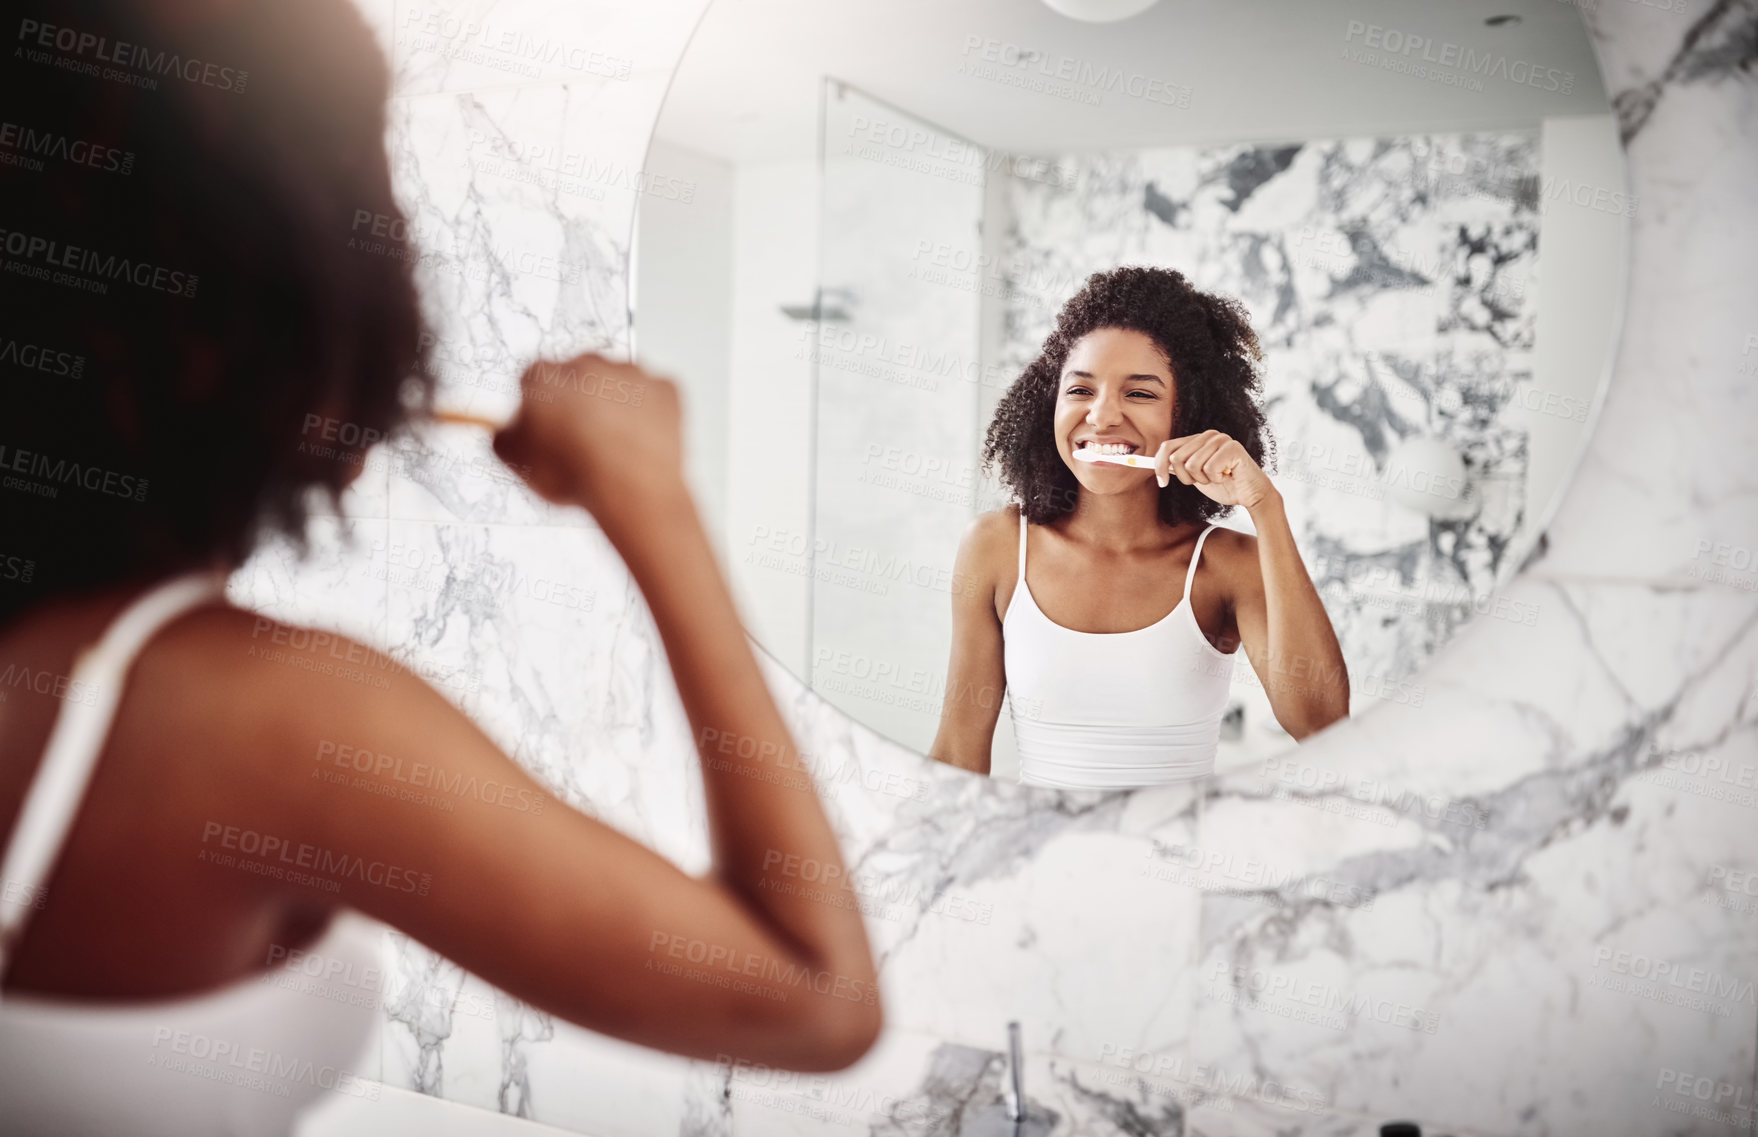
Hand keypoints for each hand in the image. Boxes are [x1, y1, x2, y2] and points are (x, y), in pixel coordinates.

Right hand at [491, 352, 687, 534]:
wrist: (632, 488)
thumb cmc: (576, 474)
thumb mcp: (516, 461)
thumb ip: (504, 436)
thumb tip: (506, 431)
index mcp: (547, 376)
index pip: (534, 378)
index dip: (539, 404)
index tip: (546, 425)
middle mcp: (589, 364)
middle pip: (578, 374)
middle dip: (578, 399)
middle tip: (581, 437)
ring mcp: (631, 374)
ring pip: (618, 382)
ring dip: (614, 403)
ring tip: (613, 444)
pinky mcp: (666, 388)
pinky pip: (654, 394)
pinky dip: (649, 412)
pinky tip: (639, 440)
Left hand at [1154, 430, 1273, 509]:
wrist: (1250, 495)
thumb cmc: (1224, 485)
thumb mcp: (1195, 476)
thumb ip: (1178, 468)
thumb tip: (1155, 465)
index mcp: (1197, 439)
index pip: (1168, 447)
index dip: (1159, 465)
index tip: (1162, 482)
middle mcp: (1208, 435)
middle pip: (1177, 458)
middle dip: (1186, 478)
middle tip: (1204, 480)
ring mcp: (1221, 439)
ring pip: (1192, 464)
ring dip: (1204, 479)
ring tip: (1218, 477)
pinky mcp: (1233, 447)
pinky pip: (1209, 468)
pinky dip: (1217, 479)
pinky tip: (1228, 476)